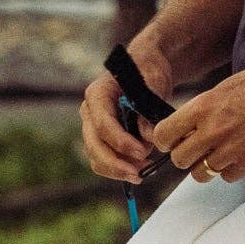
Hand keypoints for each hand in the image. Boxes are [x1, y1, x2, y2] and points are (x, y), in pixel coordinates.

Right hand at [79, 36, 174, 183]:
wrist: (144, 69)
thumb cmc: (148, 71)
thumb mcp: (154, 83)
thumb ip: (149, 109)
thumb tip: (148, 138)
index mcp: (98, 94)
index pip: (102, 123)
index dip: (121, 142)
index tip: (143, 153)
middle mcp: (90, 112)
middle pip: (94, 145)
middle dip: (116, 164)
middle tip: (141, 174)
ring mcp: (92, 127)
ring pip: (96, 158)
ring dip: (119, 169)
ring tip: (146, 170)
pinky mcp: (100, 139)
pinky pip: (104, 161)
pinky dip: (120, 168)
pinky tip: (141, 169)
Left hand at [149, 58, 244, 184]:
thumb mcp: (226, 86)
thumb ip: (204, 108)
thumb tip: (188, 125)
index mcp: (204, 107)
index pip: (164, 135)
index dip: (166, 140)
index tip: (172, 140)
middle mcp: (214, 130)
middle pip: (180, 160)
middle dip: (185, 156)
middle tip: (196, 148)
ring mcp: (232, 150)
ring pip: (201, 173)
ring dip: (207, 165)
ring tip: (221, 150)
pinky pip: (226, 177)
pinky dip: (230, 169)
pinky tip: (240, 153)